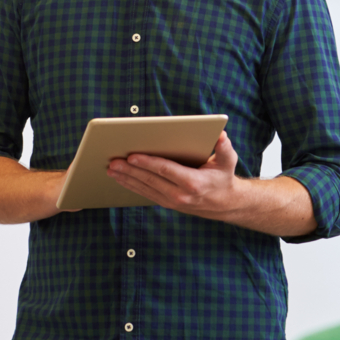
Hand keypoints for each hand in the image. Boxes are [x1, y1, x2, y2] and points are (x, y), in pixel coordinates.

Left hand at [108, 131, 242, 219]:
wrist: (225, 204)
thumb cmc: (223, 177)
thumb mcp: (228, 161)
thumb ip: (225, 148)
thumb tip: (221, 135)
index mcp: (193, 182)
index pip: (166, 170)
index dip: (148, 163)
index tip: (132, 156)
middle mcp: (180, 194)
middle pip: (150, 180)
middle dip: (130, 171)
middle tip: (114, 161)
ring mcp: (172, 201)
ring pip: (144, 189)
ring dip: (126, 179)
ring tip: (111, 169)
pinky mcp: (167, 203)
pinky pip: (145, 194)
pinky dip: (131, 186)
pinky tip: (120, 179)